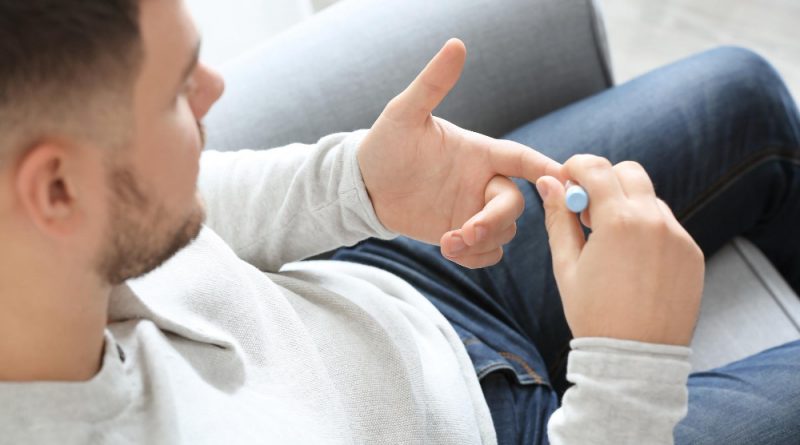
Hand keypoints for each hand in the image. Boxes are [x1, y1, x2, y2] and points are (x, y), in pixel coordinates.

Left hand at [358, 39, 560, 267]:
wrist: (364, 186)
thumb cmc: (385, 144)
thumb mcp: (405, 113)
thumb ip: (433, 83)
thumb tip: (456, 44)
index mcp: (479, 153)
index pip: (522, 159)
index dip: (544, 168)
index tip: (562, 179)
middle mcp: (482, 182)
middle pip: (515, 206)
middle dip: (495, 221)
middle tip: (464, 232)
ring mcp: (473, 209)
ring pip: (504, 233)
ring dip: (482, 242)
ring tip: (448, 243)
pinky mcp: (461, 234)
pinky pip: (487, 253)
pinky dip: (477, 258)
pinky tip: (450, 252)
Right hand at [536, 156, 703, 345]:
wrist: (635, 359)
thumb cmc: (593, 314)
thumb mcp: (566, 265)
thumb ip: (558, 218)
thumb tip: (549, 183)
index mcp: (618, 221)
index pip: (596, 168)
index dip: (576, 167)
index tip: (567, 182)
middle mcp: (654, 221)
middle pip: (629, 172)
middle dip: (605, 181)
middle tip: (588, 213)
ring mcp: (678, 237)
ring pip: (649, 199)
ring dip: (627, 207)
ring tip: (610, 244)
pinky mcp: (692, 254)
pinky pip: (667, 226)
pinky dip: (648, 230)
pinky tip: (633, 262)